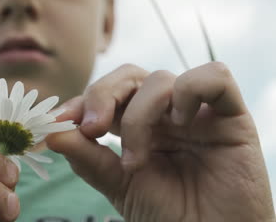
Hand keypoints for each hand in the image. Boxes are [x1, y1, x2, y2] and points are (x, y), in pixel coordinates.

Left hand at [46, 63, 274, 221]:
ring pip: (160, 79)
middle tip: (91, 129)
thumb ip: (87, 158)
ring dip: (139, 116)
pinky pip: (213, 77)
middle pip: (129, 75)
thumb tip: (52, 132)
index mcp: (140, 125)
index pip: (108, 93)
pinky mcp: (231, 114)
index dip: (83, 101)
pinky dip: (190, 92)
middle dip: (102, 96)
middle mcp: (166, 113)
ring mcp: (197, 111)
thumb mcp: (118, 185)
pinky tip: (182, 124)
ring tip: (137, 160)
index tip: (59, 121)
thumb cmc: (168, 215)